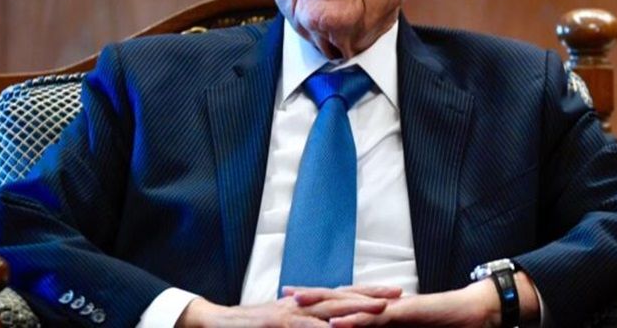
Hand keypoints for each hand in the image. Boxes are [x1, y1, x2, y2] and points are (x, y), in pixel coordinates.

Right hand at [177, 287, 393, 327]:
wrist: (216, 323)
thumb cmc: (251, 327)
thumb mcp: (283, 323)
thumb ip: (306, 323)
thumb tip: (329, 325)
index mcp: (304, 305)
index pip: (342, 295)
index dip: (367, 293)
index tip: (393, 292)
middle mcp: (301, 304)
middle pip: (342, 296)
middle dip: (371, 295)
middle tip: (400, 294)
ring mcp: (289, 313)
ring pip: (328, 308)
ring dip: (355, 307)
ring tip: (380, 309)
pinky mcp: (276, 324)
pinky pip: (303, 327)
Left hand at [305, 272, 540, 326]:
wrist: (473, 313)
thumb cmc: (441, 324)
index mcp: (380, 309)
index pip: (343, 302)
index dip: (317, 300)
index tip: (291, 298)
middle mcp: (381, 303)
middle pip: (340, 298)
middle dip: (311, 296)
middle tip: (283, 293)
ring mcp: (391, 307)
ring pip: (351, 305)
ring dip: (323, 304)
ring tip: (296, 303)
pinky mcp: (404, 314)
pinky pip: (375, 319)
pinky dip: (354, 322)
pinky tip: (335, 324)